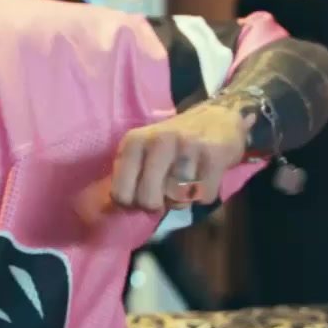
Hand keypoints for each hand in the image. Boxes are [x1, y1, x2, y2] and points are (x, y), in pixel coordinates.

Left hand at [76, 104, 256, 224]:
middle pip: (149, 200)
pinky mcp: (214, 155)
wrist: (219, 117)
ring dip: (182, 199)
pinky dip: (203, 196)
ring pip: (177, 200)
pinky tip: (204, 179)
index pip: (121, 192)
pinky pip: (203, 197)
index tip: (140, 197)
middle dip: (158, 205)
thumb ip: (127, 176)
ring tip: (186, 182)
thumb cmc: (174, 142)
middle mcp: (158, 141)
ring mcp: (188, 147)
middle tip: (165, 193)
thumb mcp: (143, 150)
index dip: (131, 204)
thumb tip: (108, 210)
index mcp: (134, 142)